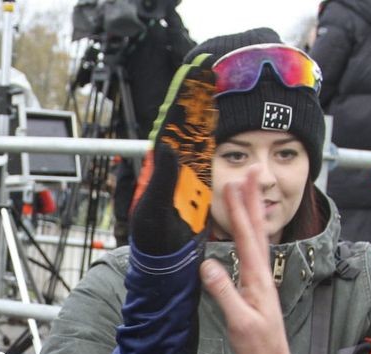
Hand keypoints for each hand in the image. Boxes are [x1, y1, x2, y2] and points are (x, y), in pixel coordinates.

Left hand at [129, 53, 216, 255]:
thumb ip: (162, 178)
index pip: (170, 128)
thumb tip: (168, 145)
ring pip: (195, 140)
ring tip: (212, 90)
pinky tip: (217, 124)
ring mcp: (184, 177)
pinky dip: (212, 140)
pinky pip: (205, 159)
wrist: (167, 262)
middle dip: (194, 102)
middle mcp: (170, 169)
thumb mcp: (154, 208)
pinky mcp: (196, 188)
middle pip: (184, 129)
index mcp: (158, 168)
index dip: (181, 103)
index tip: (192, 78)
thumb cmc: (154, 238)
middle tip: (206, 74)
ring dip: (203, 117)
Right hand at [200, 171, 300, 353]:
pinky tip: (246, 230)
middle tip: (249, 172)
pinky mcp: (257, 287)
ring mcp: (261, 279)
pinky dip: (248, 233)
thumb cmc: (257, 346)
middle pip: (256, 229)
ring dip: (251, 212)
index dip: (239, 210)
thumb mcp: (238, 322)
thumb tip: (207, 265)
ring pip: (256, 238)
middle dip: (251, 199)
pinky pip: (252, 251)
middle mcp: (262, 274)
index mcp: (257, 279)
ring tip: (248, 190)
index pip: (247, 237)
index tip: (234, 184)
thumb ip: (224, 293)